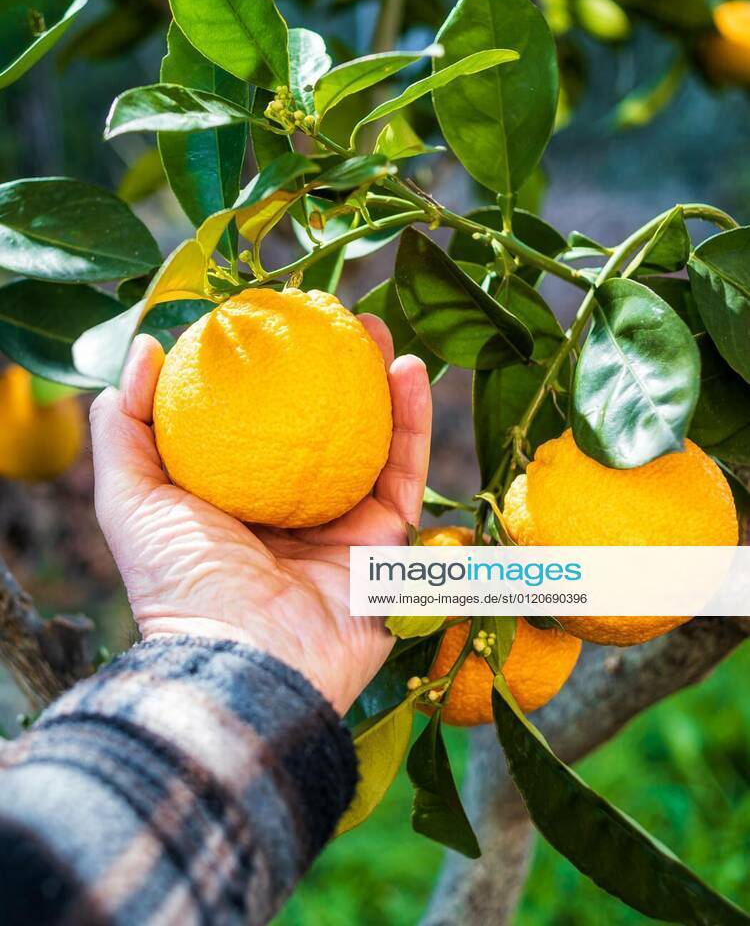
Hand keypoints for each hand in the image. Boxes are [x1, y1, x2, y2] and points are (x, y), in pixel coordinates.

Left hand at [90, 318, 431, 714]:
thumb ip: (127, 426)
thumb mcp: (131, 496)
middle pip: (319, 430)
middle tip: (333, 319)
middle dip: (330, 374)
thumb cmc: (180, 582)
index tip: (274, 323)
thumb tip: (146, 350)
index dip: (268, 376)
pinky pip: (406, 474)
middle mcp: (291, 515)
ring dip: (382, 385)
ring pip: (372, 445)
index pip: (256, 428)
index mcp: (237, 505)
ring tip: (379, 331)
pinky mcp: (388, 549)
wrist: (243, 660)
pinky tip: (411, 372)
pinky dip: (414, 422)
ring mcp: (343, 532)